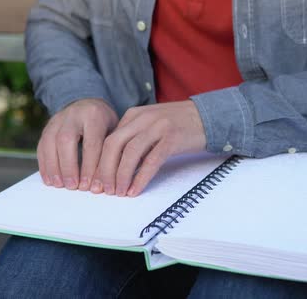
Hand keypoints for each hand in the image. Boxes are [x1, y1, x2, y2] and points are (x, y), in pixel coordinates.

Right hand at [37, 99, 118, 190]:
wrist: (89, 104)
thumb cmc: (106, 123)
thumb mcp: (114, 131)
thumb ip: (110, 152)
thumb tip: (104, 182)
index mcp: (94, 116)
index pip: (91, 143)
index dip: (90, 166)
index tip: (90, 185)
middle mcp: (74, 115)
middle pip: (66, 140)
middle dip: (68, 166)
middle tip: (72, 186)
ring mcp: (58, 119)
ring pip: (50, 142)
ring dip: (53, 166)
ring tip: (59, 185)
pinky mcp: (47, 127)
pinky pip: (42, 145)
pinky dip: (44, 164)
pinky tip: (49, 179)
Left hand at [91, 100, 205, 196]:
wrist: (209, 117)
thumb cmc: (179, 125)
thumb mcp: (151, 124)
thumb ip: (134, 137)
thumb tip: (116, 165)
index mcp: (134, 114)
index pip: (109, 139)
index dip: (99, 163)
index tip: (97, 182)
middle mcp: (143, 118)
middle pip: (114, 145)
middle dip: (105, 170)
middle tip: (103, 190)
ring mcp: (158, 127)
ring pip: (130, 153)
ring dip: (121, 176)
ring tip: (119, 192)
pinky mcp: (172, 139)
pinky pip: (151, 161)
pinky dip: (140, 177)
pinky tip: (135, 190)